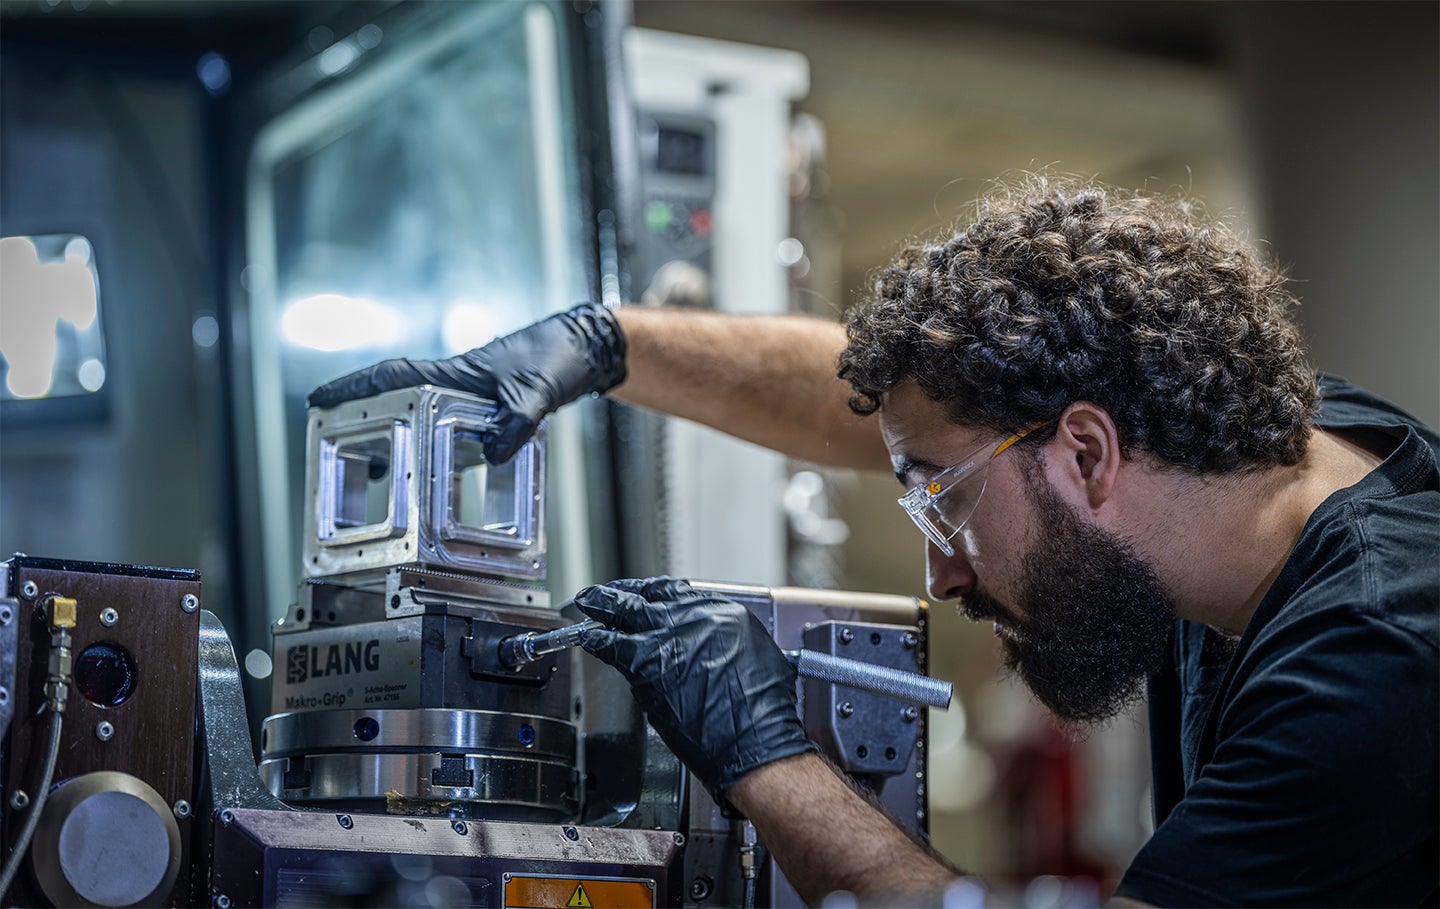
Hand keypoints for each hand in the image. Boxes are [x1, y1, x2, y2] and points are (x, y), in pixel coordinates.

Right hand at [306, 303, 625, 463]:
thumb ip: (516, 421)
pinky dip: (430, 450)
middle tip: (328, 441)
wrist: (581, 352)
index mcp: (453, 373)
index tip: (317, 399)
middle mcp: (452, 384)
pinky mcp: (482, 411)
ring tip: (371, 471)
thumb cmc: (554, 357)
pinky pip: (443, 431)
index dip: (352, 387)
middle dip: (358, 417)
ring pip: (415, 417)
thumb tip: (494, 454)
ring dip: (392, 438)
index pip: (391, 376)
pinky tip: (429, 475)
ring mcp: (465, 399)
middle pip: (392, 398)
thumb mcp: (536, 392)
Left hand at [575, 577, 816, 803]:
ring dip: (602, 607)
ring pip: (624, 615)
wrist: (752, 740)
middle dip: (619, 593)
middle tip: (602, 593)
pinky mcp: (646, 667)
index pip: (676, 592)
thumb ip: (722, 640)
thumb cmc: (761, 710)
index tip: (640, 592)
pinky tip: (589, 640)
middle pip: (645, 597)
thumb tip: (702, 642)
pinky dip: (598, 642)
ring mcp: (667, 640)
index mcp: (721, 613)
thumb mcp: (754, 654)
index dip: (651, 591)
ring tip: (587, 603)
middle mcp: (692, 619)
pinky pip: (613, 648)